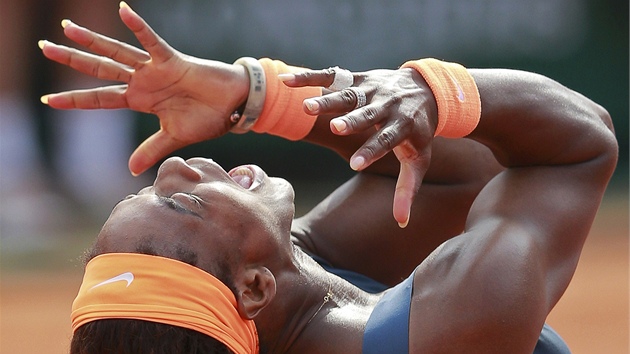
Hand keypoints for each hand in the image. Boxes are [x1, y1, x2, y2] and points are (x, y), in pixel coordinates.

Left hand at [40, 2, 248, 175]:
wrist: (233, 107)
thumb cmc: (208, 119)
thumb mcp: (174, 137)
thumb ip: (151, 149)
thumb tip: (130, 169)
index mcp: (141, 100)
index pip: (100, 99)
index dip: (75, 99)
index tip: (48, 99)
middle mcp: (142, 82)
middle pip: (100, 69)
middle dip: (72, 59)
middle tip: (44, 48)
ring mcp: (154, 69)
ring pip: (117, 52)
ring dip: (92, 41)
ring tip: (66, 28)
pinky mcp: (171, 60)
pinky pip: (151, 41)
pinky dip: (138, 27)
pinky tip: (123, 10)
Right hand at [283, 68, 437, 226]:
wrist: (426, 89)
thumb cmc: (419, 133)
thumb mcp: (419, 160)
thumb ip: (407, 190)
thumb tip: (402, 223)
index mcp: (404, 126)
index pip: (387, 140)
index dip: (371, 152)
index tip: (354, 166)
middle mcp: (388, 105)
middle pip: (368, 114)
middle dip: (353, 121)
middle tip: (336, 128)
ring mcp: (372, 89)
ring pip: (348, 94)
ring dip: (327, 101)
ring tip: (307, 108)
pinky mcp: (358, 77)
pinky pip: (331, 76)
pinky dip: (308, 78)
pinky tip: (285, 80)